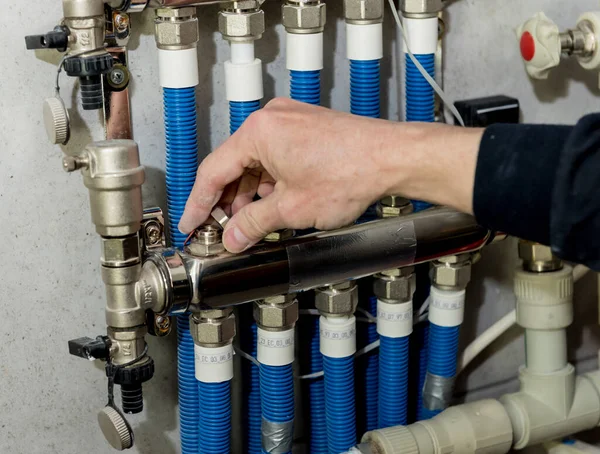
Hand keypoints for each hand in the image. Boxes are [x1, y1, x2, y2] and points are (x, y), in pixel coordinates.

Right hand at [179, 98, 481, 252]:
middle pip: (234, 165)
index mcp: (258, 132)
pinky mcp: (306, 128)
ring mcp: (290, 120)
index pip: (213, 171)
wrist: (392, 158)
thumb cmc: (351, 172)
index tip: (191, 222)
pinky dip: (269, 181)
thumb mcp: (291, 208)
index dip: (199, 203)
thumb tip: (233, 236)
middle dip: (227, 201)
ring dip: (250, 193)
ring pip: (256, 162)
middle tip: (222, 229)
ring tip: (250, 223)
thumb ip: (253, 223)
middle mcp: (271, 119)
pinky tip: (272, 204)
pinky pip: (275, 156)